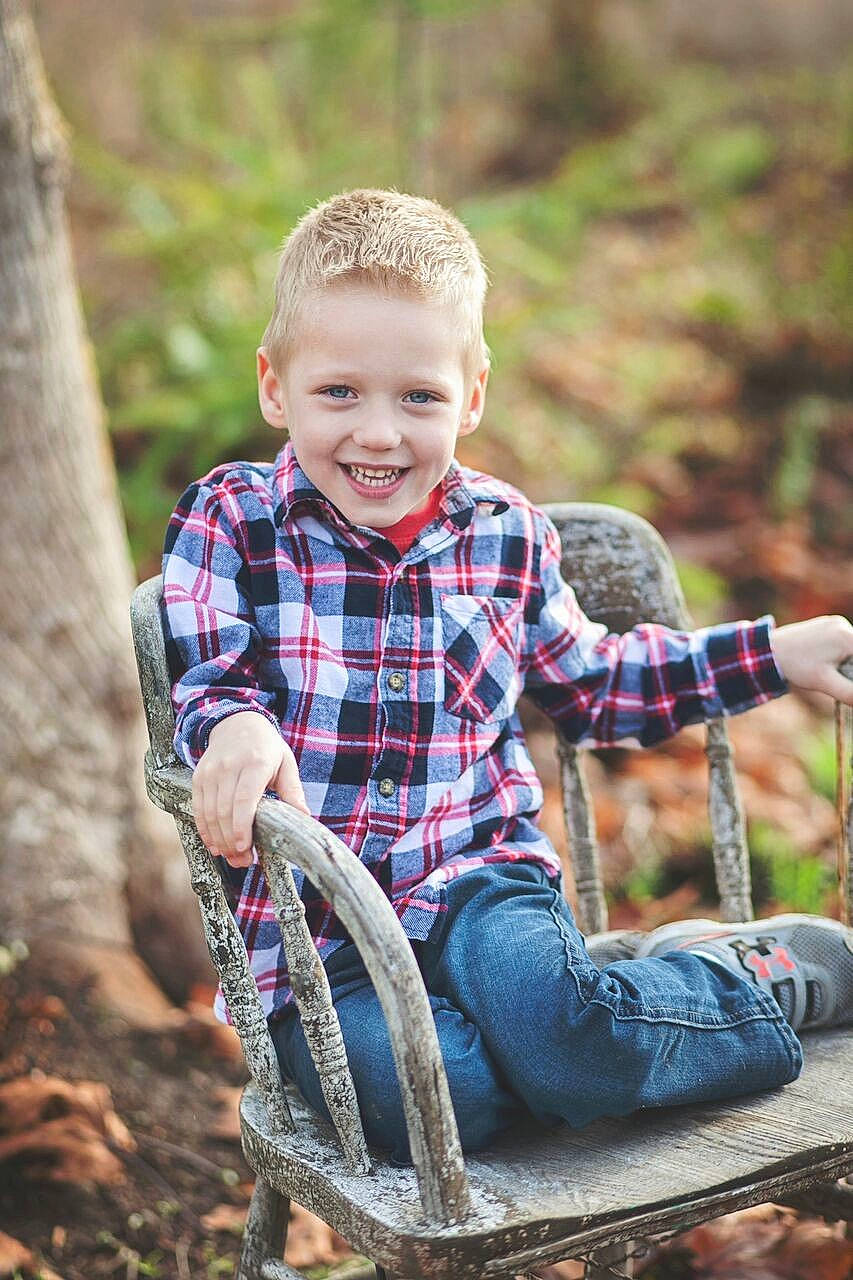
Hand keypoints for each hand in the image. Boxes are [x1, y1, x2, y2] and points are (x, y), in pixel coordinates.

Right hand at [192, 711, 308, 866]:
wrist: (236, 723)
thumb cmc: (266, 747)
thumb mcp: (285, 763)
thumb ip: (293, 791)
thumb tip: (305, 817)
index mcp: (256, 763)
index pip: (244, 799)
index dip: (241, 826)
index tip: (245, 847)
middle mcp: (230, 766)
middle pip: (225, 811)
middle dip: (232, 841)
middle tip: (243, 861)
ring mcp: (211, 771)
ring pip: (209, 812)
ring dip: (218, 839)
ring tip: (231, 856)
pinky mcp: (198, 776)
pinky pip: (198, 807)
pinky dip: (204, 829)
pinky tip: (214, 844)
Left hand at [770, 615, 852, 704]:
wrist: (768, 651)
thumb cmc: (796, 666)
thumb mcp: (825, 683)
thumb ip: (851, 692)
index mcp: (846, 637)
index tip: (844, 684)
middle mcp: (843, 625)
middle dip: (851, 670)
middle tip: (839, 681)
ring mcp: (835, 623)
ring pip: (852, 648)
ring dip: (848, 664)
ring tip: (829, 673)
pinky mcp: (828, 625)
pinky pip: (844, 642)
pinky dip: (842, 655)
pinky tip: (826, 664)